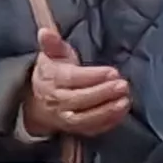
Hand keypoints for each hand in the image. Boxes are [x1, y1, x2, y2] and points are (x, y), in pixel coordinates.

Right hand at [21, 26, 132, 140]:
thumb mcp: (52, 55)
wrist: (37, 102)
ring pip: (84, 119)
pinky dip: (107, 123)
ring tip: (125, 100)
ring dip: (106, 111)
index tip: (112, 72)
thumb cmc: (53, 73)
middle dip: (103, 93)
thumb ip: (53, 44)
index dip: (93, 76)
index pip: (72, 79)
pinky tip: (121, 112)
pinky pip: (91, 130)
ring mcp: (65, 118)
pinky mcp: (75, 129)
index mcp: (51, 79)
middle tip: (123, 85)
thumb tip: (46, 32)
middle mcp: (56, 101)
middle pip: (79, 100)